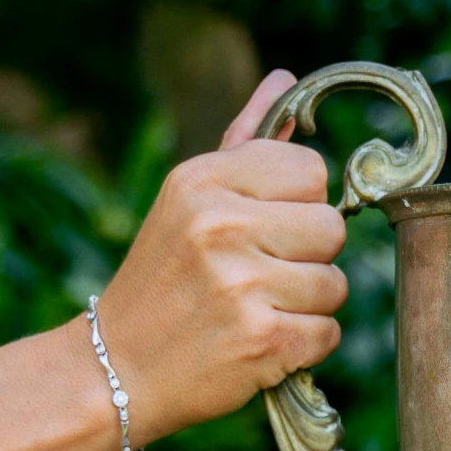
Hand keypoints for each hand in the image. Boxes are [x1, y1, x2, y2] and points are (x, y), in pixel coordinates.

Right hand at [88, 70, 346, 444]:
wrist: (115, 371)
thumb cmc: (162, 283)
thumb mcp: (187, 201)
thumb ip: (243, 143)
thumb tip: (285, 80)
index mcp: (203, 180)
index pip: (311, 170)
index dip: (300, 205)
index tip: (266, 230)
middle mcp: (221, 224)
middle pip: (332, 228)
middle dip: (308, 258)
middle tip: (259, 277)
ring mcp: (242, 283)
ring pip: (336, 285)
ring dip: (307, 306)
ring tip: (255, 310)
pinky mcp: (262, 339)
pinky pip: (329, 333)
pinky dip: (304, 347)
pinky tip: (260, 343)